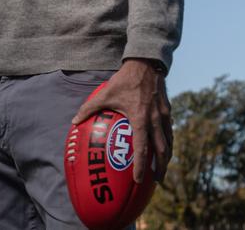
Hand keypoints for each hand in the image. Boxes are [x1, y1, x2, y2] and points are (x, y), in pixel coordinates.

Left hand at [71, 59, 171, 183]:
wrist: (146, 64)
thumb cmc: (124, 80)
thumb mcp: (105, 93)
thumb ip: (89, 108)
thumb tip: (74, 121)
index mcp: (140, 118)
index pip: (142, 148)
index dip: (141, 165)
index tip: (139, 179)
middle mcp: (154, 120)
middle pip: (161, 150)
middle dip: (160, 168)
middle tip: (156, 181)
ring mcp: (163, 115)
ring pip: (168, 142)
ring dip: (166, 157)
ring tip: (162, 168)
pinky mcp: (167, 110)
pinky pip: (170, 131)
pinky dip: (168, 142)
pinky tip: (165, 147)